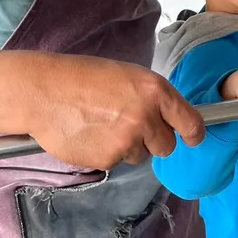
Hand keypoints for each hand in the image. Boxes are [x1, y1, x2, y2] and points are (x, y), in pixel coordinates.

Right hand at [0, 50, 205, 169]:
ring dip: (128, 146)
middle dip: (153, 140)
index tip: (193, 138)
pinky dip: (106, 152)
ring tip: (103, 125)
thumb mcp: (128, 76)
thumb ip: (151, 98)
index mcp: (155, 91)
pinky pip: (117, 161)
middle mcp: (146, 116)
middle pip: (167, 145)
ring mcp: (127, 140)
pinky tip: (90, 134)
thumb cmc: (83, 78)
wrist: (44, 92)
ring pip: (141, 155)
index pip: (190, 122)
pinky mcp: (108, 158)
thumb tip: (169, 118)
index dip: (194, 134)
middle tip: (130, 126)